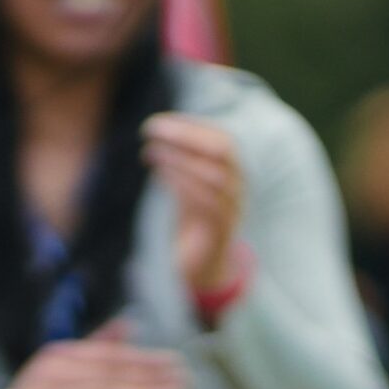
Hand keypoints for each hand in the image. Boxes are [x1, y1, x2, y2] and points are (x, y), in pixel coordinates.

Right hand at [2, 320, 186, 388]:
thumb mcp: (66, 366)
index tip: (174, 363)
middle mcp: (53, 372)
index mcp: (61, 354)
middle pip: (110, 376)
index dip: (144, 359)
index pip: (110, 356)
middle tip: (182, 381)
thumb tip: (128, 322)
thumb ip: (97, 345)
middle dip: (150, 379)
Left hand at [144, 112, 246, 292]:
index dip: (191, 126)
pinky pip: (207, 203)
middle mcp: (238, 186)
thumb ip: (181, 164)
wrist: (204, 267)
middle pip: (223, 150)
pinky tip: (161, 173)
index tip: (160, 121)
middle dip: (187, 135)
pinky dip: (183, 184)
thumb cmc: (193, 222)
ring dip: (181, 159)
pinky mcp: (221, 231)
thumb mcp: (187, 187)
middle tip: (151, 128)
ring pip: (215, 175)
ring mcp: (233, 208)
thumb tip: (159, 134)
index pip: (220, 138)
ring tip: (151, 150)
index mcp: (233, 173)